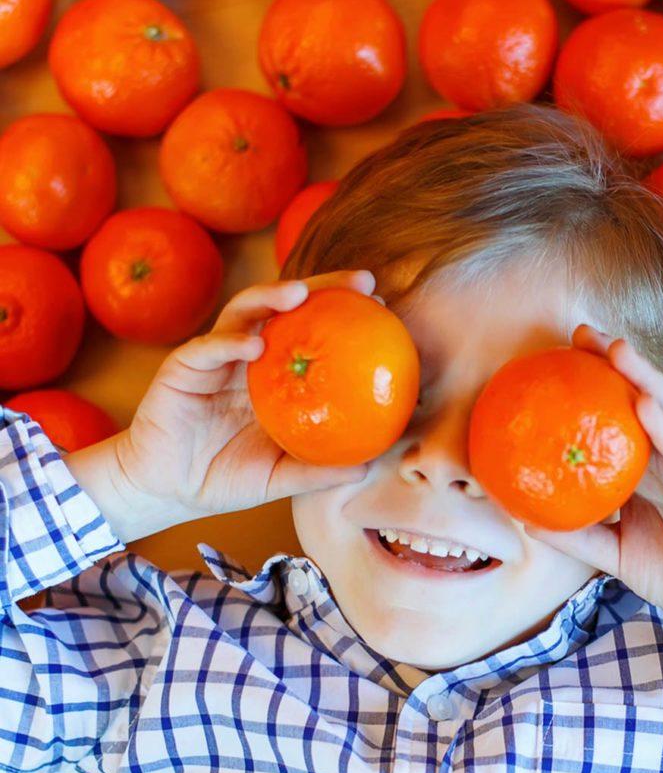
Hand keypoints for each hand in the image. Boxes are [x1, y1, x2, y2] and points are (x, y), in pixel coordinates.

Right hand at [66, 271, 377, 542]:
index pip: (314, 330)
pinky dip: (229, 342)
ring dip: (272, 296)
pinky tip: (253, 344)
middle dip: (323, 287)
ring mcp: (217, 357)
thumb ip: (318, 470)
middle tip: (362, 282)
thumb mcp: (281, 476)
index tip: (383, 305)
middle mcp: (250, 357)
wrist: (168, 490)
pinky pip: (207, 349)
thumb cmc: (225, 479)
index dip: (345, 314)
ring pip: (245, 312)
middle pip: (287, 308)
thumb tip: (367, 469)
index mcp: (277, 375)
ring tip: (300, 293)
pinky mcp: (183, 367)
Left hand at [525, 327, 662, 685]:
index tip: (562, 356)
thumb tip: (524, 518)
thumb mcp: (613, 554)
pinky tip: (645, 402)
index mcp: (653, 469)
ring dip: (645, 378)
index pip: (623, 415)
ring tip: (617, 349)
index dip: (598, 383)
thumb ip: (575, 535)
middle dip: (619, 363)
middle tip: (582, 332)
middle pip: (647, 399)